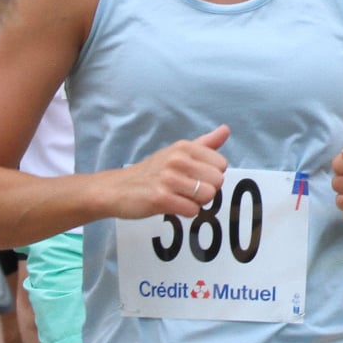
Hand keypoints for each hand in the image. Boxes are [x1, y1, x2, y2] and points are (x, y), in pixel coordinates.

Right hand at [111, 126, 228, 221]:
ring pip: (207, 196)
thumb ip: (204, 143)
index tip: (194, 177)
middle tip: (186, 190)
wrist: (116, 188)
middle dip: (206, 190)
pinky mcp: (160, 198)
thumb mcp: (177, 152)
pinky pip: (192, 210)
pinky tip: (172, 206)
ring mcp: (168, 179)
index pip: (221, 164)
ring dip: (196, 202)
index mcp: (184, 147)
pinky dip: (186, 212)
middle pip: (217, 182)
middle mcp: (177, 160)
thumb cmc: (151, 172)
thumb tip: (226, 130)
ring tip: (179, 198)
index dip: (211, 175)